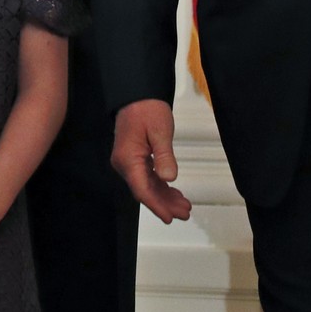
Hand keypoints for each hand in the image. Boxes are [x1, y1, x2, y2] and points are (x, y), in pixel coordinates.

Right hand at [112, 99, 191, 222]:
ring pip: (147, 185)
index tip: (170, 217)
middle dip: (164, 203)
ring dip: (164, 196)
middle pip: (144, 190)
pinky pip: (147, 176)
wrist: (138, 94)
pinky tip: (173, 191)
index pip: (142, 189)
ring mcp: (128, 161)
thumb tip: (168, 179)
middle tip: (186, 212)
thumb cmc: (148, 110)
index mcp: (128, 159)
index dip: (156, 205)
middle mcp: (124, 164)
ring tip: (184, 205)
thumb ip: (164, 156)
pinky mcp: (134, 158)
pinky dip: (160, 185)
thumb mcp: (160, 131)